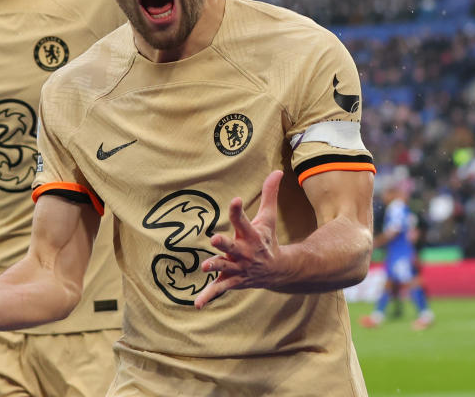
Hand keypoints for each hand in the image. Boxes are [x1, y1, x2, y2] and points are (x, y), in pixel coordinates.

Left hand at [195, 171, 284, 308]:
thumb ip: (269, 194)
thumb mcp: (268, 217)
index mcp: (252, 235)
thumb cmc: (268, 239)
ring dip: (216, 267)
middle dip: (224, 244)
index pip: (243, 220)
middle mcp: (245, 252)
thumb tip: (278, 170)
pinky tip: (196, 304)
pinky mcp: (232, 280)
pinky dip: (209, 296)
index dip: (237, 210)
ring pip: (225, 267)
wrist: (278, 271)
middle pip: (233, 247)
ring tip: (205, 266)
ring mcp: (238, 268)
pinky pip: (220, 289)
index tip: (234, 199)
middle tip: (214, 239)